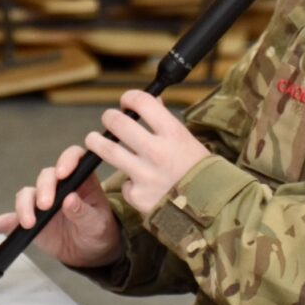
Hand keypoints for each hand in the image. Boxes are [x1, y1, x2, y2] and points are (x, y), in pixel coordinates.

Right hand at [0, 145, 122, 268]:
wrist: (90, 252)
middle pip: (46, 177)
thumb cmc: (98, 230)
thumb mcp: (97, 223)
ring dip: (24, 206)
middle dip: (43, 189)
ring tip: (28, 223)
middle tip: (45, 206)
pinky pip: (9, 220)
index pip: (73, 158)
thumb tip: (70, 200)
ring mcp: (41, 202)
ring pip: (27, 194)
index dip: (67, 160)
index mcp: (80, 179)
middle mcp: (59, 186)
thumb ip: (84, 212)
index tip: (63, 173)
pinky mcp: (29, 220)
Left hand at [85, 90, 209, 215]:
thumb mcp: (187, 140)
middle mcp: (157, 152)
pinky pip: (124, 184)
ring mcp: (146, 175)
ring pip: (108, 151)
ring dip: (96, 142)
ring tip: (93, 140)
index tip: (126, 101)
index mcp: (173, 133)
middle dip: (109, 118)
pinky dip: (127, 182)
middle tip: (109, 119)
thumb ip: (166, 121)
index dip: (129, 98)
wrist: (210, 206)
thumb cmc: (199, 170)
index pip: (142, 103)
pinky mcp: (138, 196)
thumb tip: (152, 101)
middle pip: (118, 123)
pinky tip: (135, 182)